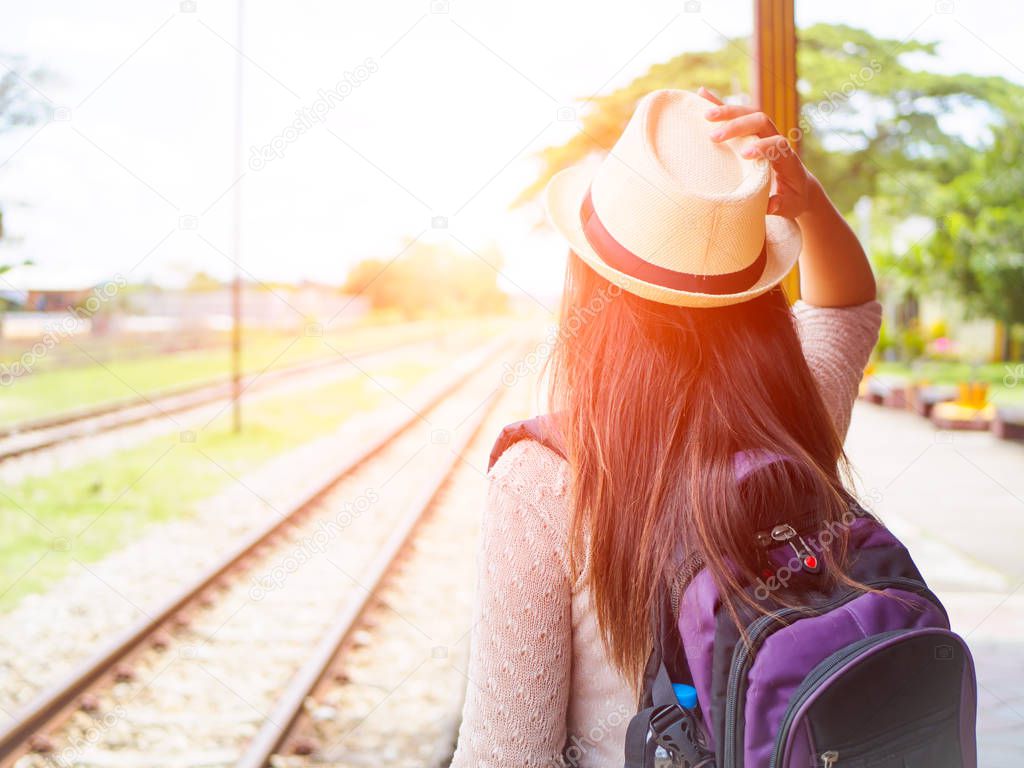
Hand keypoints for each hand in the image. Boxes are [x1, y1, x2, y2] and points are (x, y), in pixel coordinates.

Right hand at [697, 86, 814, 218]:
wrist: (799, 186)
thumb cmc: (792, 198)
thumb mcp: (790, 206)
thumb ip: (781, 204)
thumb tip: (770, 204)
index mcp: (787, 158)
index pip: (777, 143)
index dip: (763, 146)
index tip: (745, 155)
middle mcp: (776, 139)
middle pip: (760, 121)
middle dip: (738, 125)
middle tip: (715, 137)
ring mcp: (763, 133)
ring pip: (748, 113)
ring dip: (728, 112)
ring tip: (705, 115)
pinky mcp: (751, 132)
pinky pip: (737, 114)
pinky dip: (720, 104)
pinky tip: (702, 94)